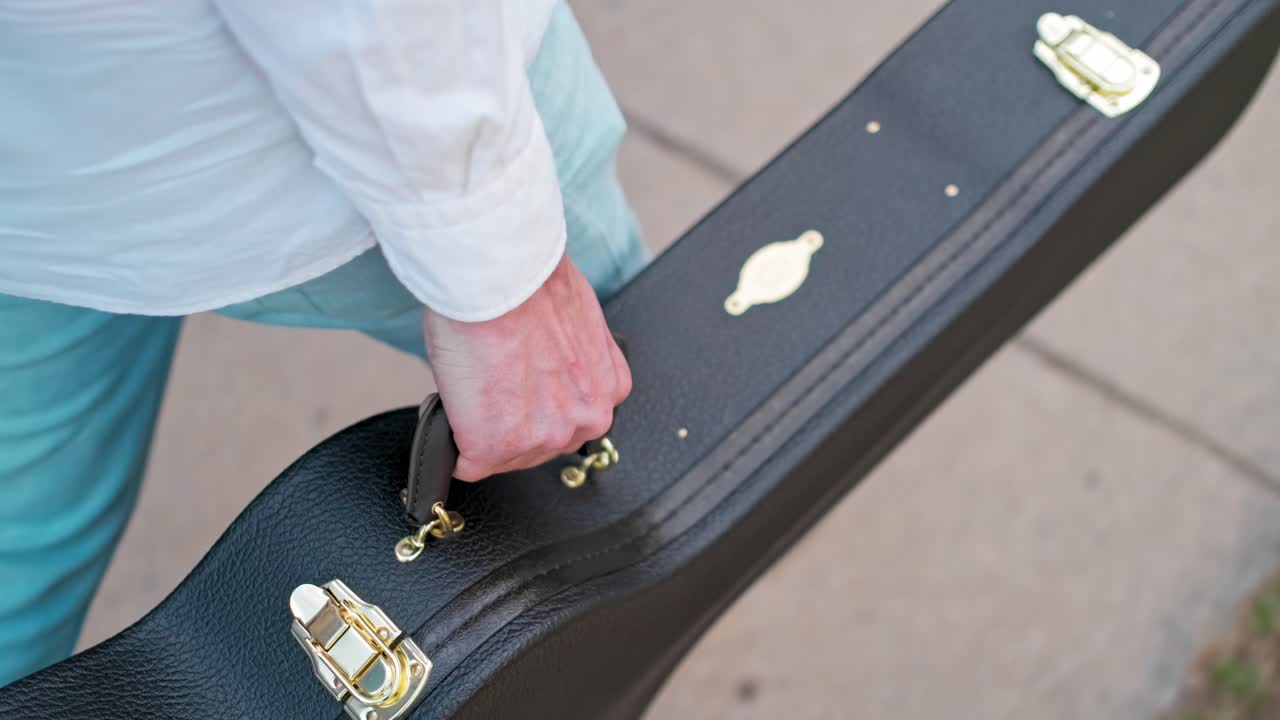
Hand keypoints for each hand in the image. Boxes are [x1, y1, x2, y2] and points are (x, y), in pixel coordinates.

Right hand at [421, 253, 631, 480]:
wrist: (499, 275)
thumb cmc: (530, 283)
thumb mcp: (574, 323)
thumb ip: (567, 362)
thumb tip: (541, 368)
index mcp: (609, 388)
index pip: (570, 419)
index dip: (535, 403)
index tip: (519, 388)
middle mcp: (586, 420)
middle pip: (540, 443)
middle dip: (512, 419)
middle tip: (492, 379)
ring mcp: (542, 437)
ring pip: (505, 455)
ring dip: (483, 428)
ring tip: (474, 381)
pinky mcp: (494, 447)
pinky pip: (468, 463)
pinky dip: (453, 438)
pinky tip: (454, 401)